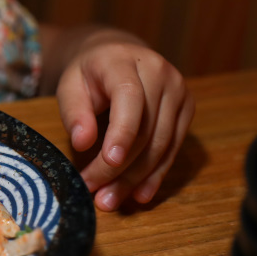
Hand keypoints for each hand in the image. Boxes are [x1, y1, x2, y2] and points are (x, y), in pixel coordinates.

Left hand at [55, 38, 193, 210]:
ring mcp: (179, 91)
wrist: (117, 55)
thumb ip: (74, 111)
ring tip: (111, 200)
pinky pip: (173, 148)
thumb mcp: (70, 85)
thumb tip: (83, 143)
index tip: (109, 162)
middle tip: (98, 196)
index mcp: (125, 60)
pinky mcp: (187, 110)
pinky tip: (139, 194)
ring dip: (137, 178)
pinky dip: (155, 174)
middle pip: (146, 128)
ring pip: (162, 144)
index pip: (130, 97)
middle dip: (121, 168)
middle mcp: (160, 73)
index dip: (122, 132)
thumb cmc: (89, 74)